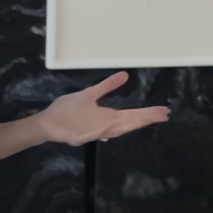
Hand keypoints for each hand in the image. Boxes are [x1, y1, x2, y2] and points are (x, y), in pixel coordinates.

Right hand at [34, 71, 169, 146]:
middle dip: (147, 120)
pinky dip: (118, 130)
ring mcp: (99, 136)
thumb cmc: (67, 109)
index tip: (164, 112)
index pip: (135, 116)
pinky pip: (110, 134)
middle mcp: (108, 130)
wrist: (48, 127)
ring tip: (146, 121)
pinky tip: (116, 130)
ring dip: (135, 125)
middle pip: (132, 125)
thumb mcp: (87, 94)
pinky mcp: (89, 137)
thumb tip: (125, 75)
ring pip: (122, 130)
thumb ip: (107, 85)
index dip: (150, 114)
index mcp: (109, 119)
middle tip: (163, 116)